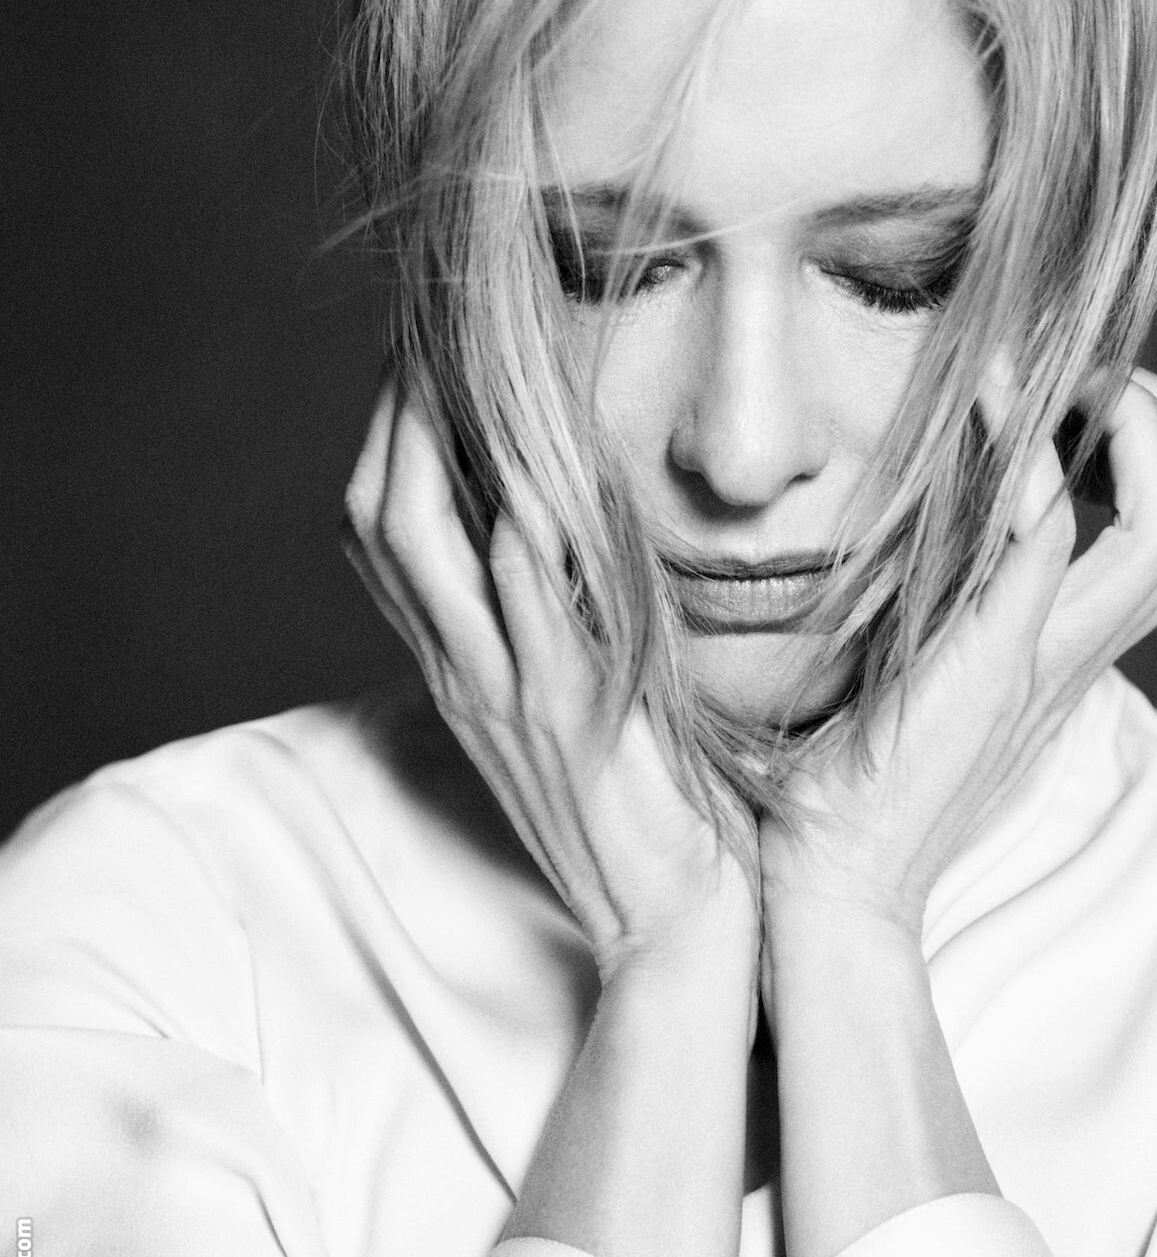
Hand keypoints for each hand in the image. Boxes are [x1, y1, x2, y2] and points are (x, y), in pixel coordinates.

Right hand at [341, 375, 757, 982]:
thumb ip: (557, 626)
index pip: (383, 538)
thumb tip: (564, 533)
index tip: (412, 364)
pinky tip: (532, 478)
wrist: (676, 918)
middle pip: (381, 524)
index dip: (386, 441)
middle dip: (391, 419)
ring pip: (426, 556)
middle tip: (421, 338)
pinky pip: (524, 617)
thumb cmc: (644, 804)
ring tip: (457, 367)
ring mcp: (509, 696)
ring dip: (433, 452)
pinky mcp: (570, 718)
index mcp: (465, 669)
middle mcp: (468, 674)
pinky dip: (517, 545)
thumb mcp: (578, 704)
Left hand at [759, 367, 1156, 941]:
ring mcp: (1042, 658)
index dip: (1155, 457)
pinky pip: (1044, 546)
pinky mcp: (990, 660)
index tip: (1082, 399)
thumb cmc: (858, 780)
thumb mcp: (920, 672)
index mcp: (1064, 653)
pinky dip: (1034, 465)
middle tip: (1093, 375)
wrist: (839, 880)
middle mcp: (1074, 654)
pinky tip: (993, 400)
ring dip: (1132, 432)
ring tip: (1070, 378)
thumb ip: (941, 608)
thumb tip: (912, 532)